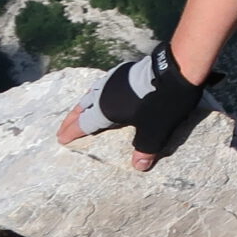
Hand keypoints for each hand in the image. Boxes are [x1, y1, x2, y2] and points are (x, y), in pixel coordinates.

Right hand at [56, 44, 204, 171]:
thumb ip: (145, 149)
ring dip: (83, 103)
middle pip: (82, 107)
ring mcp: (113, 79)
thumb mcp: (155, 131)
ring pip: (91, 93)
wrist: (175, 70)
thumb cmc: (161, 103)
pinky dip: (97, 91)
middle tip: (64, 126)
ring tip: (81, 109)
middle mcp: (103, 93)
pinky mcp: (125, 70)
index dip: (71, 132)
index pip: (83, 124)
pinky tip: (103, 91)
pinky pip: (103, 84)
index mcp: (104, 109)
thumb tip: (139, 167)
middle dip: (72, 118)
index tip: (61, 139)